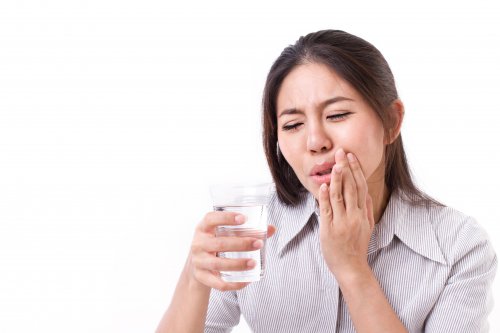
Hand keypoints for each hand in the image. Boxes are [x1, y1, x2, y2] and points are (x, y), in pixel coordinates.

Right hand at [188, 212, 275, 290]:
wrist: (196, 266)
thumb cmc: (215, 244)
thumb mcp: (224, 234)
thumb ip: (246, 231)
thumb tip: (271, 229)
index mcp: (203, 228)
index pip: (211, 219)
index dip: (226, 217)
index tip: (243, 219)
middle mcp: (198, 244)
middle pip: (219, 243)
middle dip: (241, 244)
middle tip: (258, 244)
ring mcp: (198, 261)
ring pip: (218, 264)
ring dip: (238, 264)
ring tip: (254, 262)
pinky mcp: (202, 277)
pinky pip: (218, 283)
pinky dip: (234, 284)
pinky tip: (247, 281)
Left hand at [317, 148, 374, 279]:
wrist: (351, 267)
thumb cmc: (357, 247)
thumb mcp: (367, 228)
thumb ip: (367, 211)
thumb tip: (367, 196)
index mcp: (364, 214)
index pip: (361, 187)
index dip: (357, 170)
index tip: (352, 157)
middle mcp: (354, 216)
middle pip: (351, 187)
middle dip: (346, 168)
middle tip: (341, 152)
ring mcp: (342, 223)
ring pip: (340, 196)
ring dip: (337, 179)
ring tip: (335, 164)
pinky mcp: (330, 229)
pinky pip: (327, 210)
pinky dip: (325, 197)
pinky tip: (324, 185)